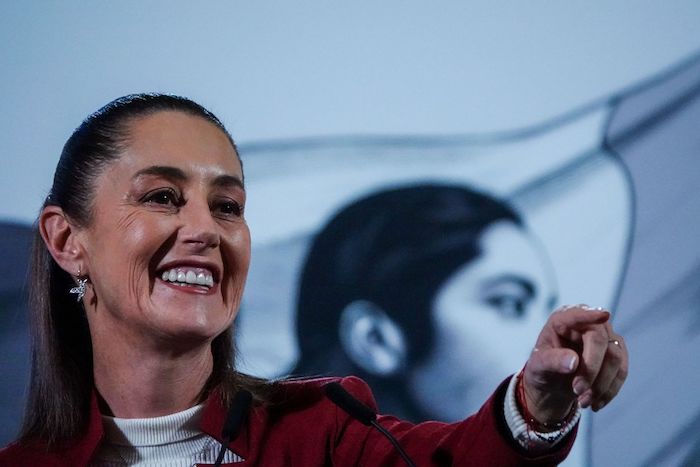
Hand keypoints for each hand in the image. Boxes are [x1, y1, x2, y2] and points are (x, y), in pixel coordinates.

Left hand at [521, 305, 628, 424]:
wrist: (553, 385)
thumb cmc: (543, 369)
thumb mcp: (538, 367)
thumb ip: (552, 361)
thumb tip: (573, 362)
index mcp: (562, 321)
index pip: (577, 315)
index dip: (590, 315)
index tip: (603, 315)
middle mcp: (586, 324)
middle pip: (600, 340)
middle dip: (591, 370)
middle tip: (577, 391)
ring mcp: (604, 337)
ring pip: (615, 357)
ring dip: (601, 384)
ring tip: (583, 402)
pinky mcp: (616, 353)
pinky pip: (621, 371)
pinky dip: (610, 390)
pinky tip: (595, 404)